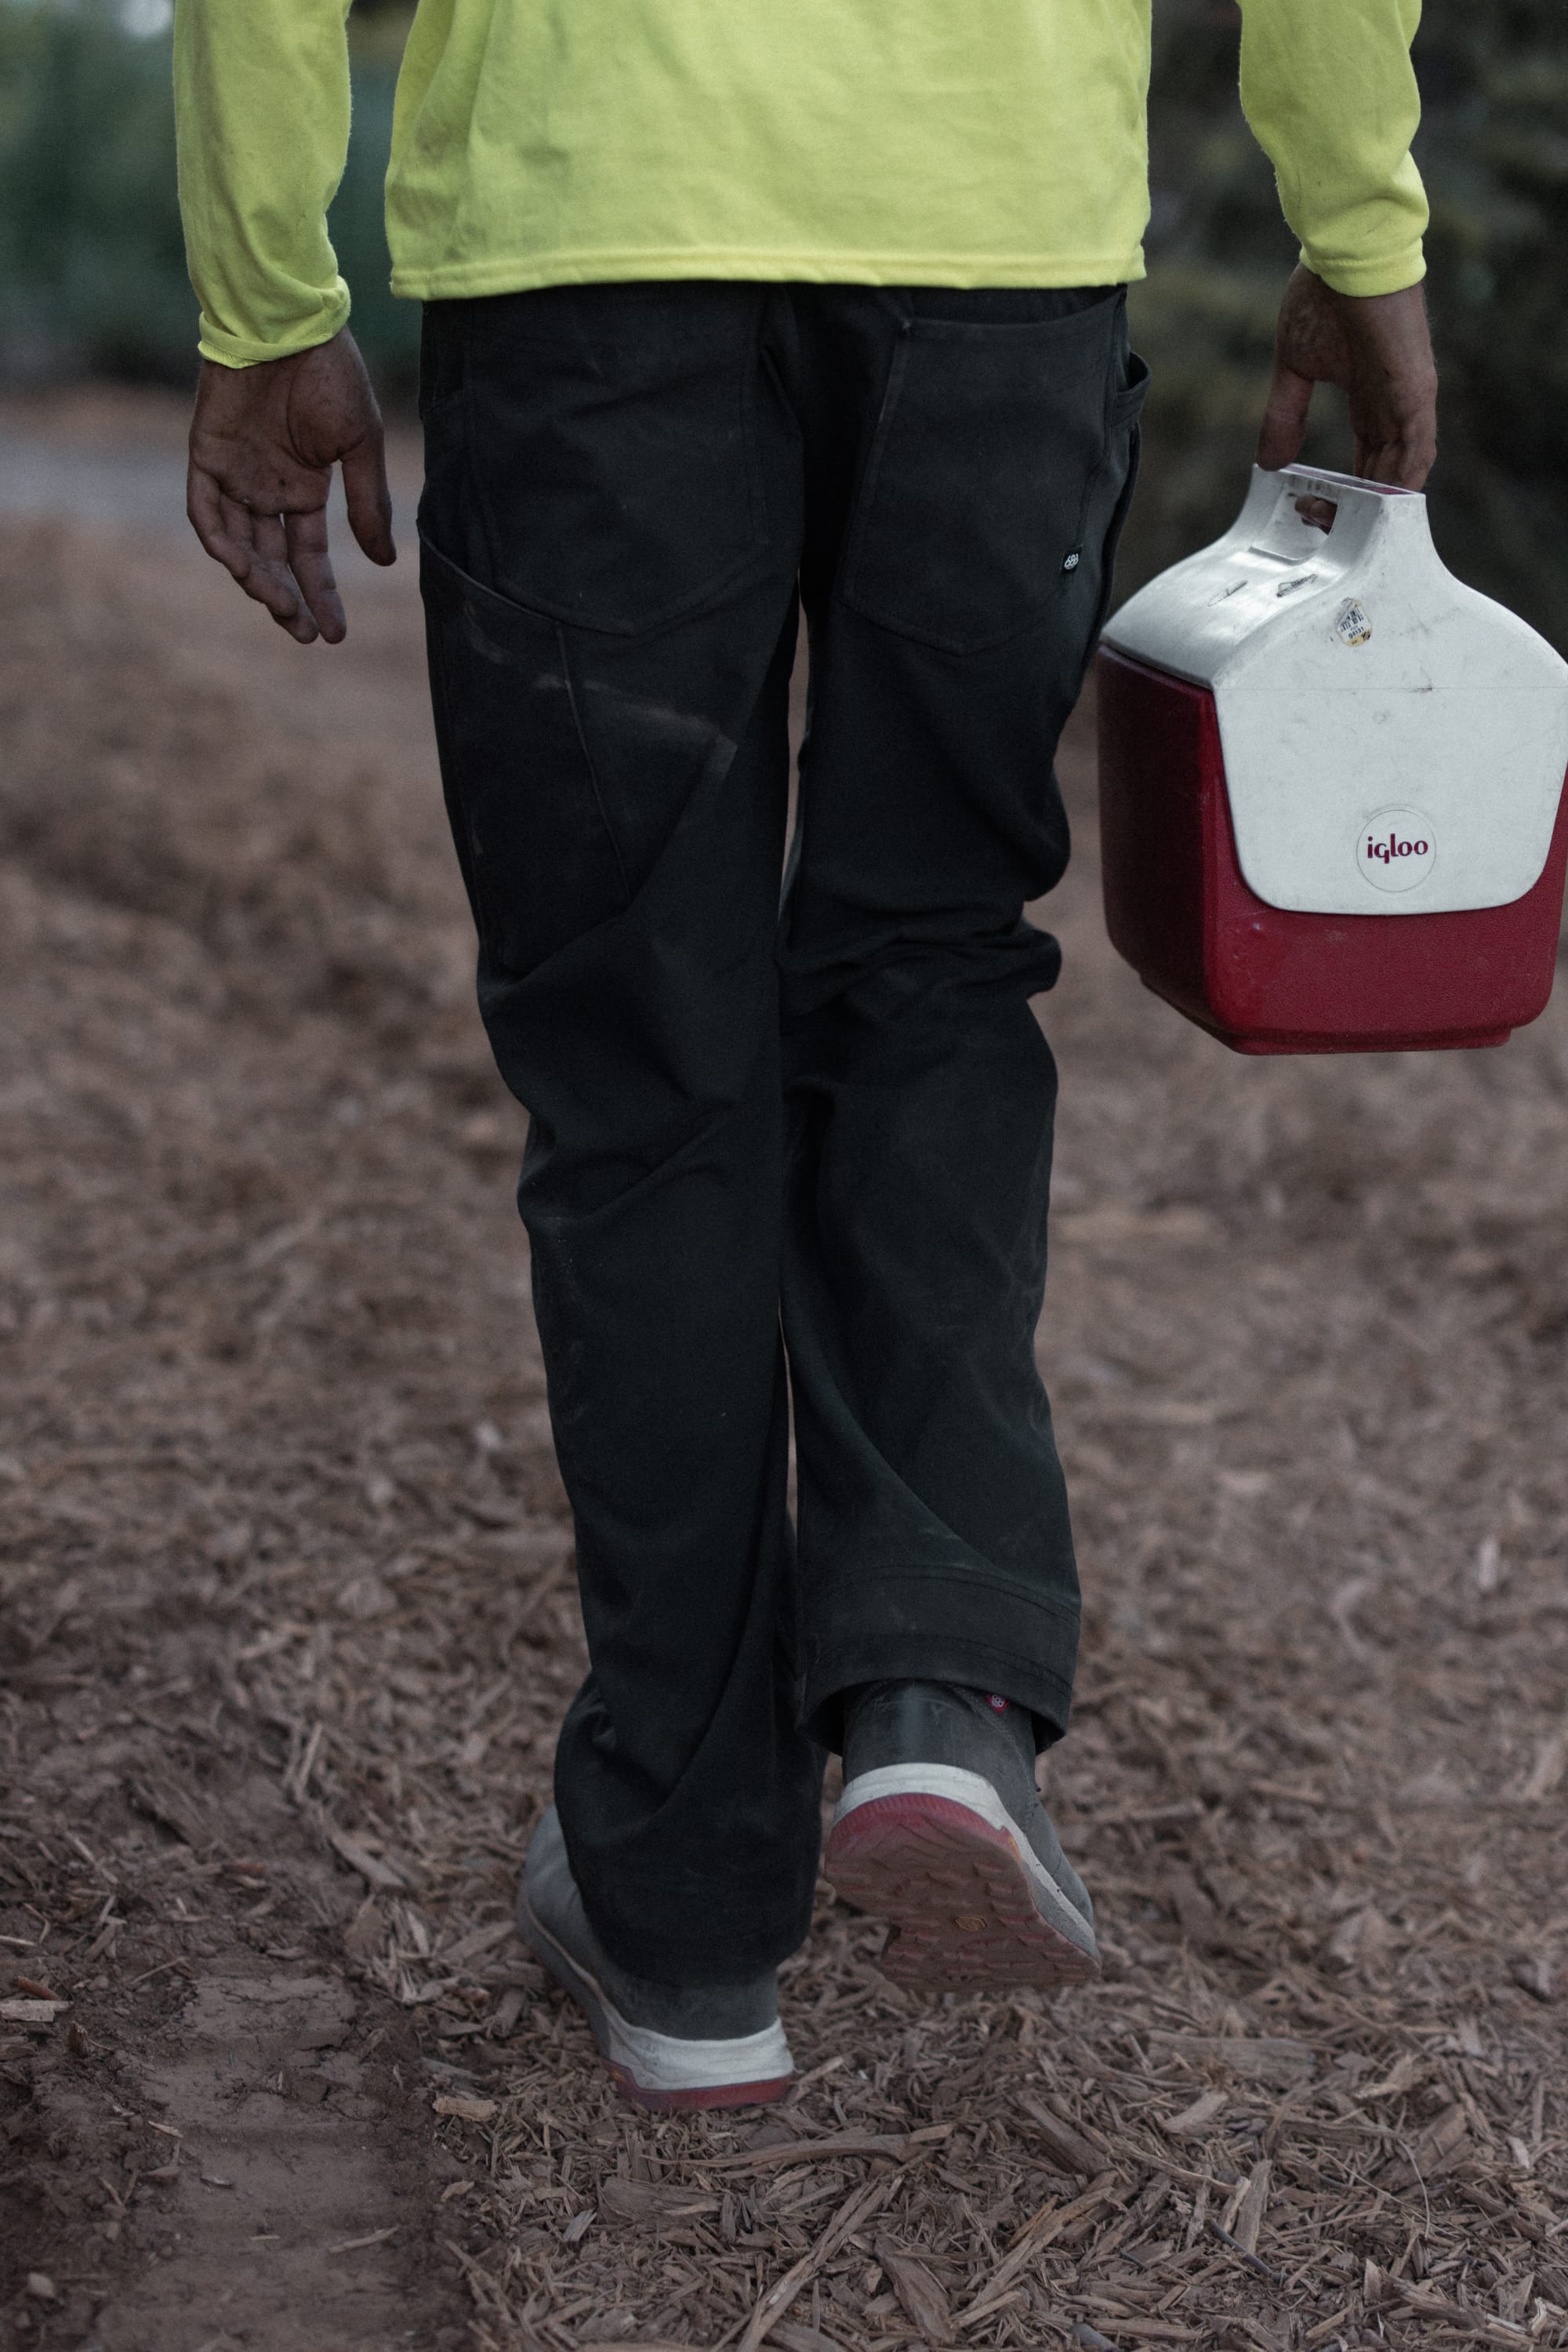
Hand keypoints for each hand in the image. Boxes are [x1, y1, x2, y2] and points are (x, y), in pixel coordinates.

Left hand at [187, 328, 394, 644]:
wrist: (287, 323)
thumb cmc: (331, 374)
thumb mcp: (360, 445)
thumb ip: (369, 503)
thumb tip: (385, 562)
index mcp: (305, 489)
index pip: (308, 556)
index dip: (321, 595)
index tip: (335, 633)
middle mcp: (268, 490)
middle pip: (272, 561)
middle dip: (287, 600)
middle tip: (303, 632)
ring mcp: (235, 476)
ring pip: (239, 546)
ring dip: (257, 581)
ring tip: (279, 606)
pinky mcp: (207, 457)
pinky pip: (206, 512)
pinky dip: (221, 542)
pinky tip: (243, 567)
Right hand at [1256, 264, 1437, 520]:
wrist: (1346, 255)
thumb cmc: (1323, 296)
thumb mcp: (1294, 368)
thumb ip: (1284, 416)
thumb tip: (1268, 463)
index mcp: (1370, 402)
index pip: (1367, 463)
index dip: (1345, 494)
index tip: (1313, 510)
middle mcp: (1393, 407)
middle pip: (1385, 475)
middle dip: (1358, 509)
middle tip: (1324, 529)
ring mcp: (1407, 401)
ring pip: (1404, 470)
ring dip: (1377, 505)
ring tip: (1348, 530)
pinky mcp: (1416, 392)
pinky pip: (1418, 449)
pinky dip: (1402, 483)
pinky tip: (1384, 508)